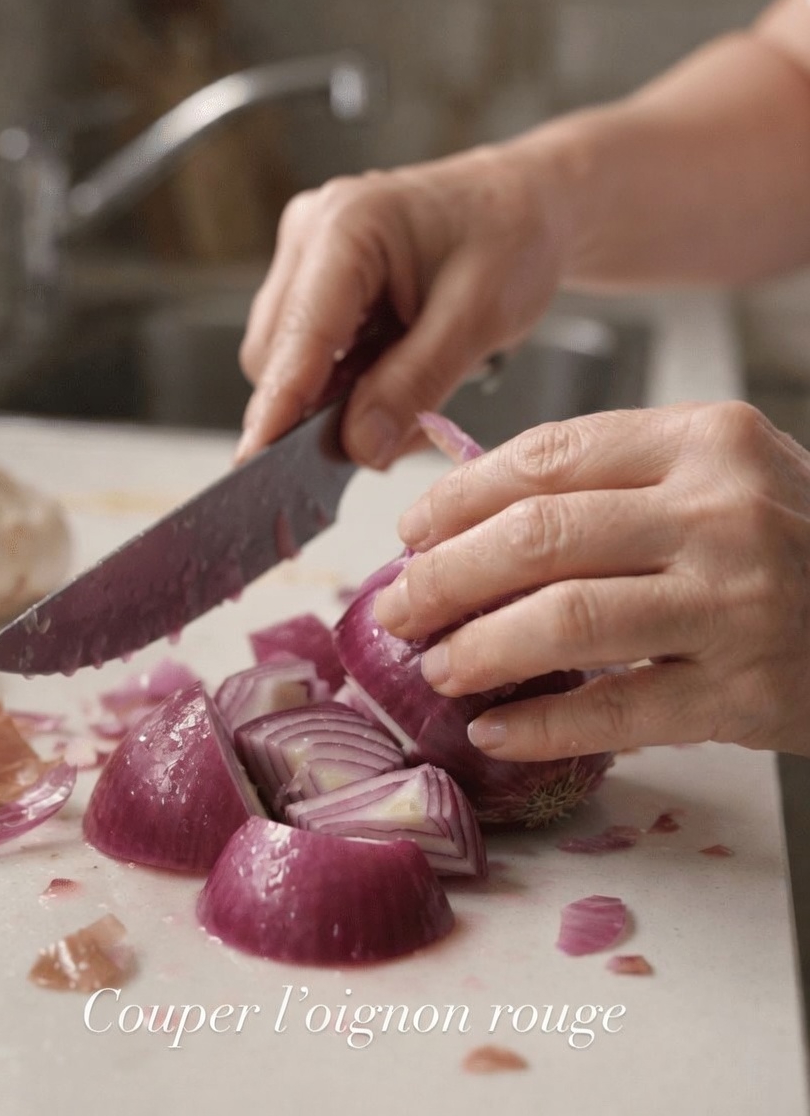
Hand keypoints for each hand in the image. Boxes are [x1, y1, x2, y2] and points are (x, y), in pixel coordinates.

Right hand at [236, 144, 564, 467]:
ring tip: (412, 398)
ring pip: (289, 362)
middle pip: (277, 355)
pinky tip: (396, 380)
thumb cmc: (513, 237)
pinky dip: (349, 386)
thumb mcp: (479, 318)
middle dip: (322, 411)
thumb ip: (415, 384)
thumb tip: (359, 447)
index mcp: (348, 225)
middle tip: (394, 439)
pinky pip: (312, 356)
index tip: (260, 462)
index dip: (278, 406)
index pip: (297, 334)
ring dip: (340, 401)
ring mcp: (308, 258)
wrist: (528, 204)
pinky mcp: (317, 282)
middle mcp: (312, 234)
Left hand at [372, 401, 809, 758]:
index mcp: (704, 440)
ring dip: (481, 648)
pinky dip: (543, 724)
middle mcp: (722, 511)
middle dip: (447, 576)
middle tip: (399, 606)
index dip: (460, 497)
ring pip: (569, 620)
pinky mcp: (745, 692)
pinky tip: (494, 730)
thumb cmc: (793, 540)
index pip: (548, 457)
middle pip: (541, 536)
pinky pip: (618, 711)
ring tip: (437, 666)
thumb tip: (469, 518)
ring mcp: (737, 602)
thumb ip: (614, 481)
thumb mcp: (719, 477)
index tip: (411, 532)